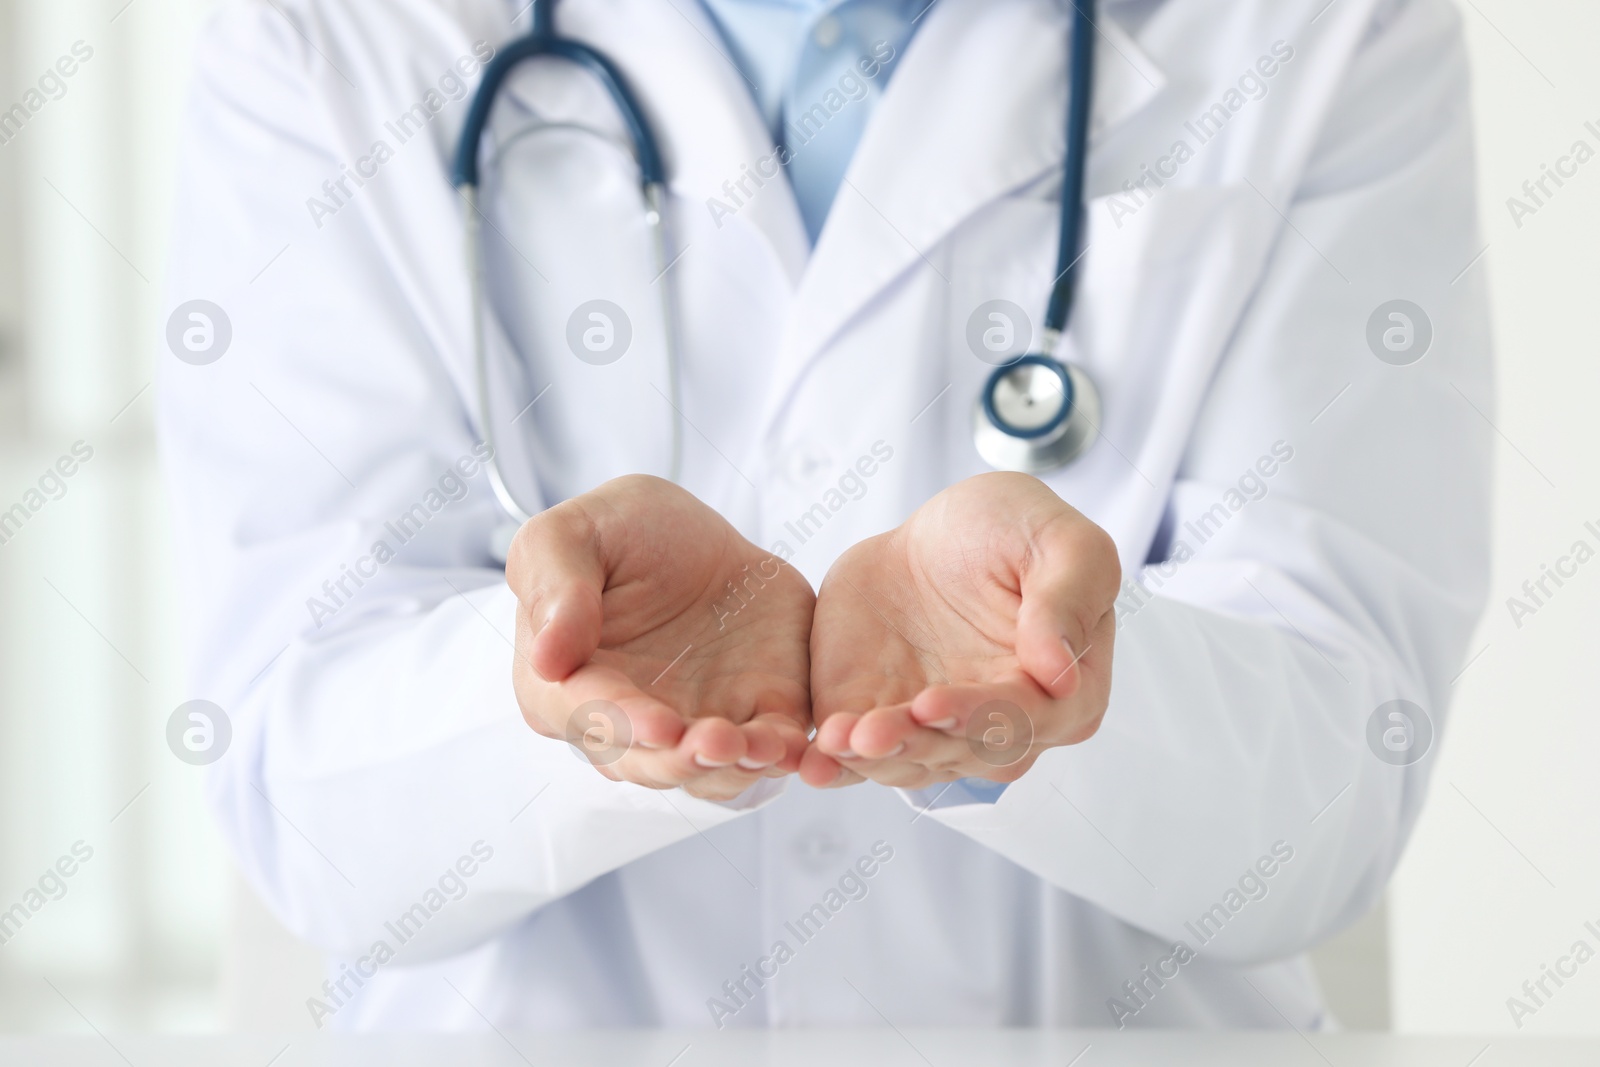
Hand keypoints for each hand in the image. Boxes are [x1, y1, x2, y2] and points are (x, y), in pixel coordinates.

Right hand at [507, 475, 814, 800]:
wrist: (700, 535)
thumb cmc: (619, 533)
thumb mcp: (568, 534)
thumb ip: (553, 586)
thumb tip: (546, 657)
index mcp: (565, 685)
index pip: (588, 714)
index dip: (623, 723)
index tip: (660, 725)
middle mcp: (627, 722)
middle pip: (648, 761)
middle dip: (683, 760)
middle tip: (716, 743)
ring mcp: (692, 726)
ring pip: (708, 771)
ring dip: (734, 767)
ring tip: (761, 747)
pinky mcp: (755, 716)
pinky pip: (767, 748)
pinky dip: (779, 753)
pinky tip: (792, 746)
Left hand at [800, 472, 1118, 790]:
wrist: (929, 537)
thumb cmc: (1010, 531)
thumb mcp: (1061, 541)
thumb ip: (1067, 600)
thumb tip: (1061, 672)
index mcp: (1063, 693)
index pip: (1024, 719)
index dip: (979, 716)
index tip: (934, 702)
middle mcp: (1002, 729)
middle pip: (962, 752)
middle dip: (916, 744)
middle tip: (872, 731)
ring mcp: (937, 735)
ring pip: (909, 763)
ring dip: (872, 759)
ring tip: (837, 739)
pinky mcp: (880, 726)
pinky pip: (859, 759)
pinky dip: (836, 765)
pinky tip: (812, 762)